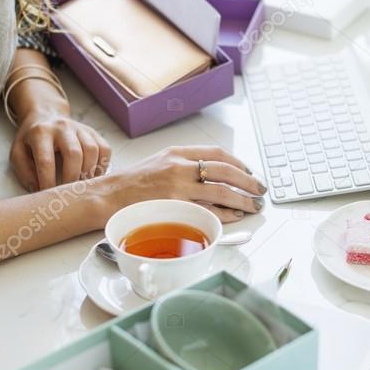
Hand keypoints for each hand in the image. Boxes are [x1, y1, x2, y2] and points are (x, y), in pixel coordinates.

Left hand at [11, 108, 111, 190]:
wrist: (46, 115)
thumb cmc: (31, 139)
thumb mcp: (18, 152)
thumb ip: (24, 172)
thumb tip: (39, 189)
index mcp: (40, 133)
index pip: (46, 160)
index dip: (48, 181)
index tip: (49, 195)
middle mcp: (62, 127)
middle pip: (73, 153)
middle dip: (72, 177)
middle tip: (69, 192)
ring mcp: (80, 128)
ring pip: (92, 150)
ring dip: (89, 172)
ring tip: (82, 185)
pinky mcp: (93, 132)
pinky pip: (104, 149)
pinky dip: (102, 165)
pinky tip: (93, 175)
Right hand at [105, 146, 266, 222]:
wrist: (108, 197)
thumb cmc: (134, 183)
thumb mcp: (160, 162)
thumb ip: (186, 164)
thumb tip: (216, 174)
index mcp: (177, 153)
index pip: (217, 153)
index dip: (238, 163)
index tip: (249, 172)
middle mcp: (179, 167)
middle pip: (225, 171)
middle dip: (248, 181)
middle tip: (260, 189)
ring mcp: (177, 188)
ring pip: (221, 192)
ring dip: (242, 199)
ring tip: (254, 204)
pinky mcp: (175, 208)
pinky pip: (208, 211)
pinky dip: (226, 213)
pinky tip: (235, 216)